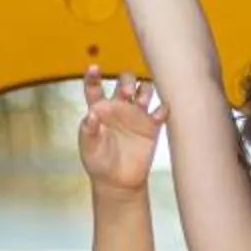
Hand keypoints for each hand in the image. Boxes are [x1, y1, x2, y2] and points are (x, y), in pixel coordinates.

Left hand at [77, 66, 163, 193]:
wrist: (118, 182)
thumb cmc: (98, 163)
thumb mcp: (88, 148)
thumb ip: (88, 130)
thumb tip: (91, 113)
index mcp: (100, 109)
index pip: (94, 88)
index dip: (93, 76)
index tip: (94, 68)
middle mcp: (119, 107)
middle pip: (126, 82)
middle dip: (127, 81)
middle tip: (127, 91)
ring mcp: (137, 115)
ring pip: (145, 90)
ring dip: (145, 89)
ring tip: (141, 100)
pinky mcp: (152, 127)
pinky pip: (161, 111)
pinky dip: (163, 108)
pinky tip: (160, 112)